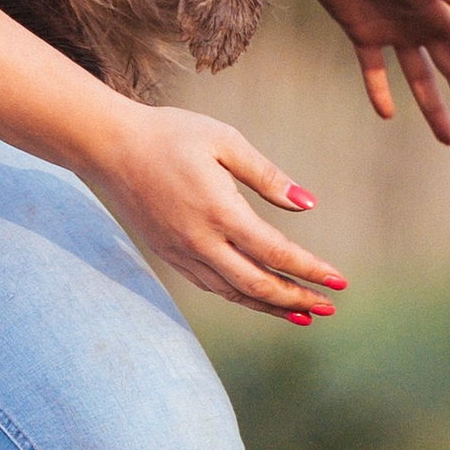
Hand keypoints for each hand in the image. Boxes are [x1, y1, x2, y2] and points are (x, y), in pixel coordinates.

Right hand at [82, 102, 348, 322]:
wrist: (108, 146)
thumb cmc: (170, 135)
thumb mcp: (224, 141)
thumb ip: (267, 176)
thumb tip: (308, 204)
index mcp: (219, 210)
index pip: (275, 252)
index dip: (311, 270)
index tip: (340, 281)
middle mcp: (200, 241)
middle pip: (257, 285)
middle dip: (297, 299)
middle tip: (329, 307)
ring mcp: (181, 253)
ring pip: (234, 293)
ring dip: (271, 306)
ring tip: (303, 314)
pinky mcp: (169, 255)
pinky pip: (211, 286)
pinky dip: (241, 297)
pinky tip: (260, 297)